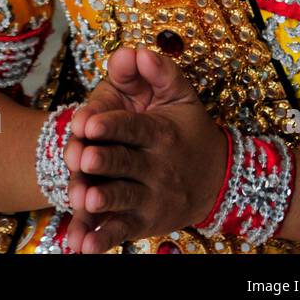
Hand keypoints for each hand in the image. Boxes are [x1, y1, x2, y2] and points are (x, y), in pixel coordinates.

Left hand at [63, 44, 227, 253]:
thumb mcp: (181, 95)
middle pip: (125, 163)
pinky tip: (83, 247)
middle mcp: (157, 168)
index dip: (113, 124)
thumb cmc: (187, 130)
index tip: (89, 123)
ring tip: (85, 199)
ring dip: (103, 201)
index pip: (135, 128)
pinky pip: (121, 232)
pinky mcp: (143, 222)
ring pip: (123, 199)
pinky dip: (102, 241)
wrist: (217, 181)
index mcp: (161, 133)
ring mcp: (150, 198)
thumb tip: (139, 52)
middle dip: (104, 161)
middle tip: (83, 157)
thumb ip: (160, 71)